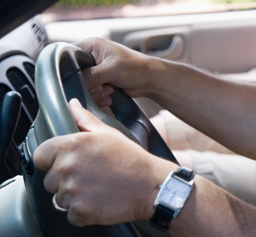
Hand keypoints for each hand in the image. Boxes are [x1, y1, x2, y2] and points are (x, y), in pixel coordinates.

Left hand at [32, 98, 171, 226]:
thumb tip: (73, 105)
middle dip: (65, 180)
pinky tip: (99, 200)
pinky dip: (82, 212)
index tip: (65, 162)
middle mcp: (68, 167)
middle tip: (90, 176)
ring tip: (97, 188)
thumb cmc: (131, 159)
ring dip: (75, 196)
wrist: (150, 185)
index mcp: (73, 145)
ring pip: (59, 198)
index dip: (51, 160)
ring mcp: (73, 191)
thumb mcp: (109, 134)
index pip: (40, 155)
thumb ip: (85, 120)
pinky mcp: (80, 211)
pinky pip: (71, 214)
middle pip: (49, 180)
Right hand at [77, 37, 157, 108]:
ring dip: (95, 93)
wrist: (151, 80)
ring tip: (109, 90)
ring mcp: (95, 70)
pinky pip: (89, 93)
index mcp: (92, 45)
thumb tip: (73, 82)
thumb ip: (91, 75)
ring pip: (81, 87)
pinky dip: (98, 97)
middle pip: (74, 75)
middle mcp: (91, 57)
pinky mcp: (99, 82)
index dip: (69, 70)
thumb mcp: (112, 69)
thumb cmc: (136, 67)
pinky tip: (110, 95)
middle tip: (101, 86)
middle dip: (87, 85)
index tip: (79, 80)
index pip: (68, 55)